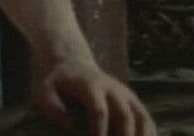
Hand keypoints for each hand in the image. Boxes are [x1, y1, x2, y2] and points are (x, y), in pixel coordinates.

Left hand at [36, 59, 155, 135]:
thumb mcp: (44, 91)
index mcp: (91, 86)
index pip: (99, 111)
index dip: (98, 132)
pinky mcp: (133, 102)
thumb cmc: (57, 84)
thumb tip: (68, 126)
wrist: (74, 65)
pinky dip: (149, 135)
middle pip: (124, 116)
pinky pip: (146, 120)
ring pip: (142, 117)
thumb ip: (52, 107)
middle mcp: (114, 89)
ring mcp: (126, 95)